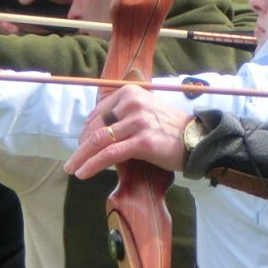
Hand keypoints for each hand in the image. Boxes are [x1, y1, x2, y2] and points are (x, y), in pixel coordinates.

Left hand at [66, 87, 188, 178]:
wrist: (196, 139)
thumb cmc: (169, 129)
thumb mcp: (144, 112)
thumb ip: (122, 116)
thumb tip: (97, 134)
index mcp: (129, 93)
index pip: (97, 114)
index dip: (84, 133)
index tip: (80, 146)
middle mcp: (131, 103)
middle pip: (95, 128)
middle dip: (80, 148)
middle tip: (72, 162)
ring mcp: (137, 121)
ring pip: (99, 141)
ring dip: (81, 158)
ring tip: (72, 169)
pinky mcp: (142, 141)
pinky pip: (110, 154)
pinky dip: (93, 165)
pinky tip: (84, 173)